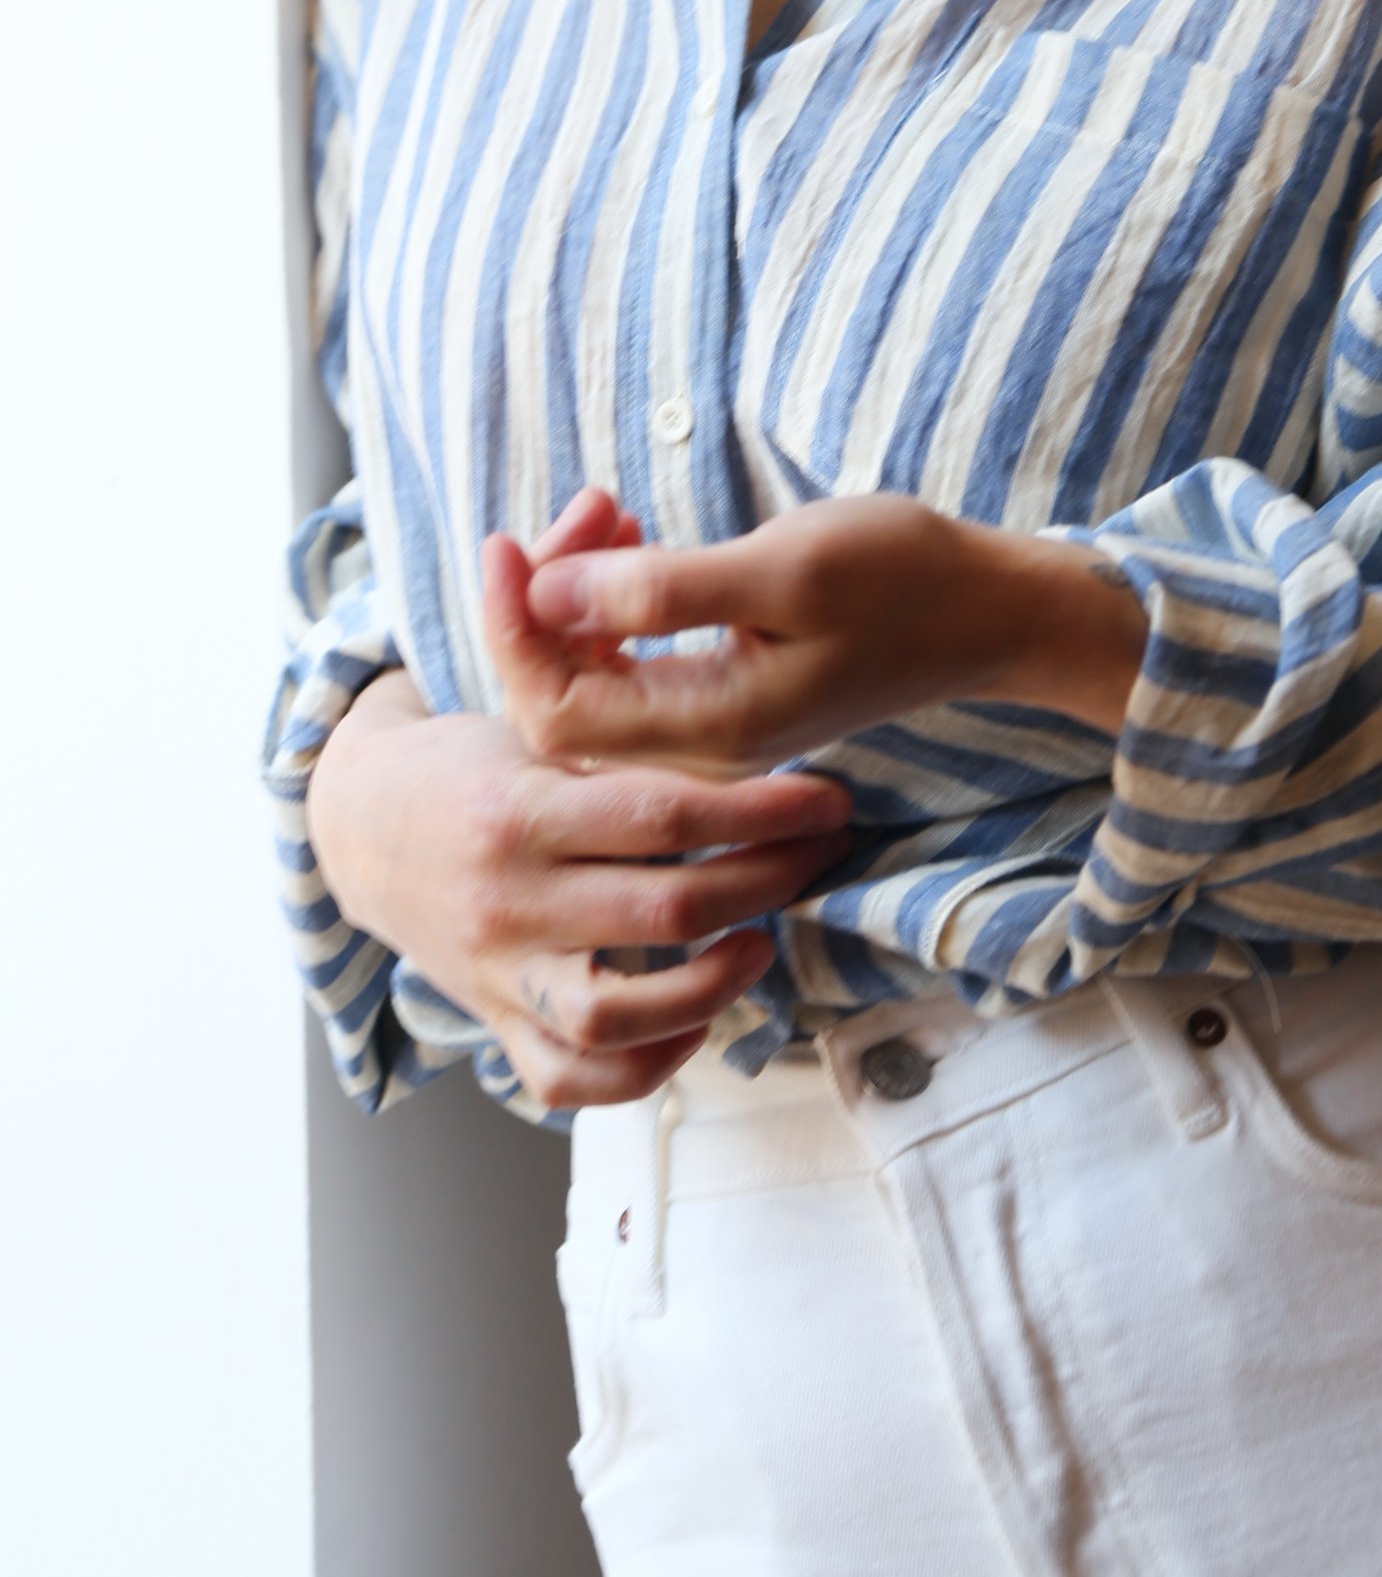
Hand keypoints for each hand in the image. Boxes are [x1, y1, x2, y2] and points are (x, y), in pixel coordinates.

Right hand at [305, 491, 853, 1108]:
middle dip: (764, 881)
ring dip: (713, 981)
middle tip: (821, 851)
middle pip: (665, 912)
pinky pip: (578, 1077)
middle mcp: (507, 902)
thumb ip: (569, 587)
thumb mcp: (509, 671)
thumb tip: (606, 499)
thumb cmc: (467, 751)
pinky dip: (649, 1063)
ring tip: (767, 932)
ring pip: (621, 1015)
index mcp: (516, 806)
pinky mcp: (502, 1024)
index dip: (759, 809)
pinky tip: (704, 1012)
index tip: (828, 797)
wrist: (358, 836)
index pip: (661, 814)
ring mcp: (501, 975)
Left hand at [492, 491, 1147, 776]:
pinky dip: (615, 607)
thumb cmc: (904, 579)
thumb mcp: (783, 570)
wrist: (994, 610)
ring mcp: (716, 726)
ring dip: (579, 596)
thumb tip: (544, 594)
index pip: (552, 707)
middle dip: (543, 602)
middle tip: (585, 506)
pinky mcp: (731, 697)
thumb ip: (661, 591)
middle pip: (561, 699)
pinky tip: (635, 544)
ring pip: (595, 679)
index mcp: (708, 726)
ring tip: (611, 510)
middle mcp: (702, 746)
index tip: (506, 541)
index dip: (510, 629)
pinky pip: (635, 667)